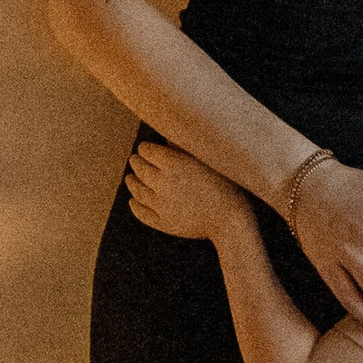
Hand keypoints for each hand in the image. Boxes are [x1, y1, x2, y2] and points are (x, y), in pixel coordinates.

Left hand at [125, 136, 244, 242]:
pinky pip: (142, 213)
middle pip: (140, 169)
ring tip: (130, 178)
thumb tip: (166, 138)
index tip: (146, 148)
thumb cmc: (226, 185)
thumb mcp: (208, 161)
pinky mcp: (163, 223)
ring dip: (131, 182)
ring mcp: (161, 205)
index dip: (145, 148)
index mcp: (174, 164)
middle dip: (136, 162)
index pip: (147, 151)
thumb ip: (184, 148)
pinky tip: (133, 201)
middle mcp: (163, 183)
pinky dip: (134, 205)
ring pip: (137, 190)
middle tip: (135, 160)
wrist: (231, 220)